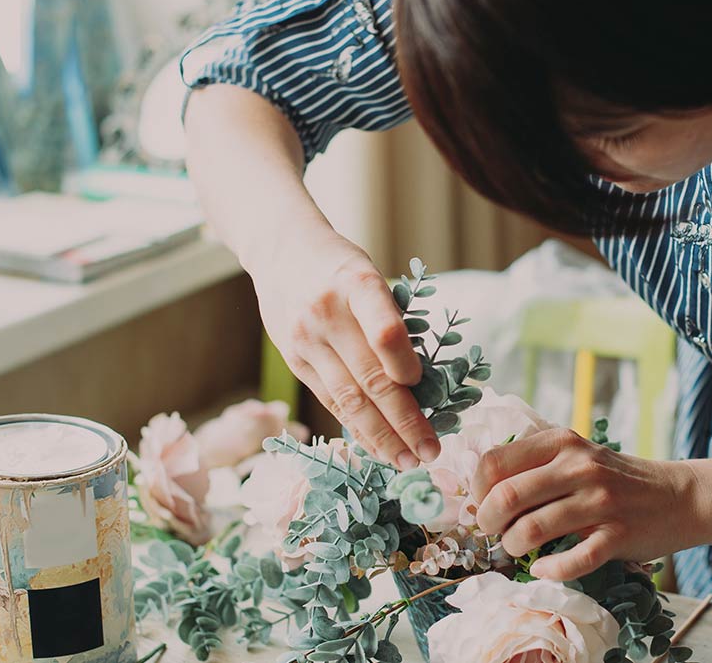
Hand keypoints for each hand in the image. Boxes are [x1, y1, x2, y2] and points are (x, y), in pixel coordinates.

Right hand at [252, 233, 438, 468]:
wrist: (280, 251)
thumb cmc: (340, 266)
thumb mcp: (370, 274)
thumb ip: (389, 320)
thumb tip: (422, 382)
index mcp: (358, 283)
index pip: (385, 332)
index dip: (406, 364)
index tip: (423, 386)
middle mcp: (328, 314)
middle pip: (370, 378)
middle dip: (405, 422)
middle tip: (431, 452)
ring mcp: (306, 340)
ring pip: (348, 399)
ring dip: (382, 437)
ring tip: (408, 461)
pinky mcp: (294, 360)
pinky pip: (331, 401)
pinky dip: (356, 428)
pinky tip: (377, 447)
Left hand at [472, 428, 700, 580]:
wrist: (679, 496)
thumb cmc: (616, 479)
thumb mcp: (577, 454)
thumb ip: (534, 463)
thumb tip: (482, 491)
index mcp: (561, 442)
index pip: (493, 462)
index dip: (477, 491)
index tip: (484, 505)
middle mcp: (578, 467)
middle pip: (506, 497)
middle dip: (489, 523)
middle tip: (495, 532)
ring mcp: (600, 502)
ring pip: (530, 530)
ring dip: (514, 547)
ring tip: (520, 549)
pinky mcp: (617, 535)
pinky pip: (571, 561)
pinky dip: (549, 570)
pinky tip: (544, 568)